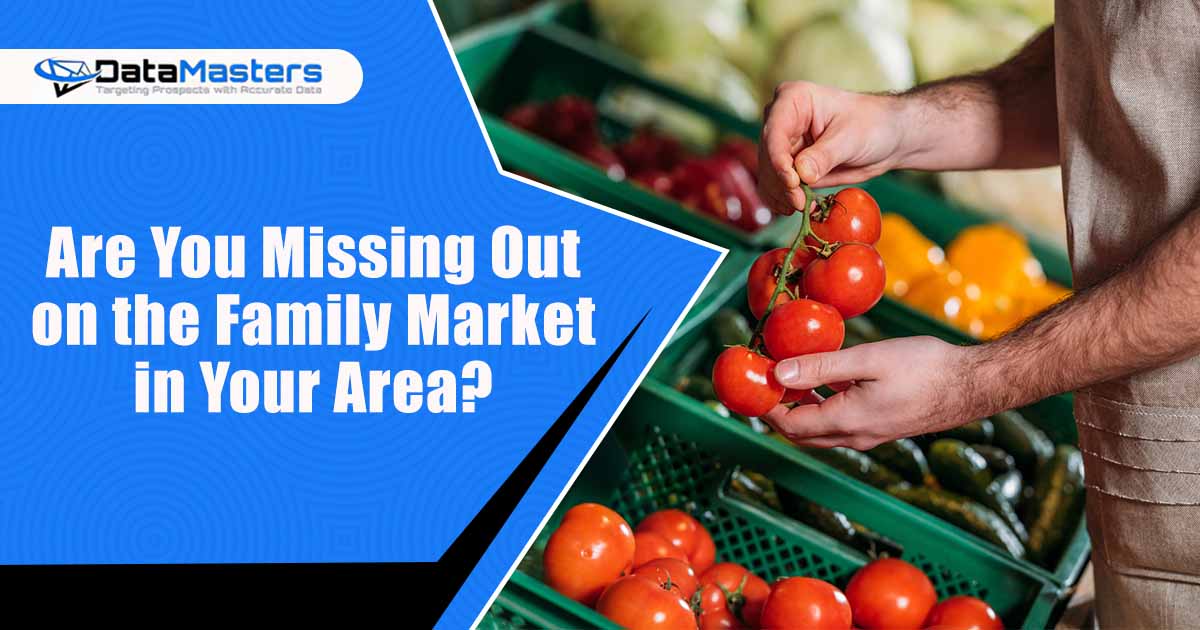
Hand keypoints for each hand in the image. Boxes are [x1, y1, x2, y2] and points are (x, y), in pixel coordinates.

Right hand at [757, 81, 911, 214]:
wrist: (886, 137)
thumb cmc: (872, 124)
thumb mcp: (851, 137)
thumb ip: (824, 156)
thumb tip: (801, 174)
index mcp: (793, 99)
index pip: (775, 131)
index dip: (778, 159)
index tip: (792, 182)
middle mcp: (781, 120)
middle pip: (768, 156)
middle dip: (781, 183)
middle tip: (800, 203)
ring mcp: (782, 144)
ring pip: (768, 175)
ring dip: (781, 195)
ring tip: (804, 207)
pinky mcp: (788, 166)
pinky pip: (774, 186)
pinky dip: (782, 200)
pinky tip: (796, 208)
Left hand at [763, 336, 989, 449]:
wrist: (973, 384)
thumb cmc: (925, 367)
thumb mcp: (868, 359)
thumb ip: (821, 367)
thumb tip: (778, 372)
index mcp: (847, 422)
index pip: (790, 424)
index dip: (766, 406)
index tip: (754, 381)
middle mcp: (855, 437)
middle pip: (800, 433)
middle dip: (777, 409)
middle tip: (764, 380)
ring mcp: (869, 436)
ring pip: (819, 431)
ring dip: (799, 406)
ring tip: (788, 374)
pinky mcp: (881, 427)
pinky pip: (839, 424)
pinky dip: (821, 405)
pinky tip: (824, 379)